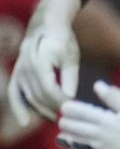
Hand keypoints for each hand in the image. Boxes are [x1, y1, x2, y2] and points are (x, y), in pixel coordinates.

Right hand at [8, 0, 80, 124]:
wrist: (46, 26)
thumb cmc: (63, 41)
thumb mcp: (71, 59)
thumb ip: (70, 80)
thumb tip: (70, 101)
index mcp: (40, 61)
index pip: (50, 89)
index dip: (62, 102)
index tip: (75, 109)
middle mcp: (25, 67)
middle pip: (38, 96)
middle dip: (53, 109)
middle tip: (69, 119)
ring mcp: (18, 71)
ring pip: (28, 98)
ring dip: (41, 111)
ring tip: (56, 120)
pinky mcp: (16, 74)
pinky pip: (14, 94)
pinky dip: (18, 107)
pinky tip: (24, 122)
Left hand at [57, 81, 119, 148]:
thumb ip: (113, 96)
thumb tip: (97, 85)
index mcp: (105, 119)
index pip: (76, 112)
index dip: (69, 108)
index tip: (68, 107)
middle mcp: (100, 135)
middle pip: (70, 127)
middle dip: (66, 122)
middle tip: (67, 120)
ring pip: (72, 142)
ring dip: (67, 136)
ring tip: (69, 134)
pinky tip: (77, 148)